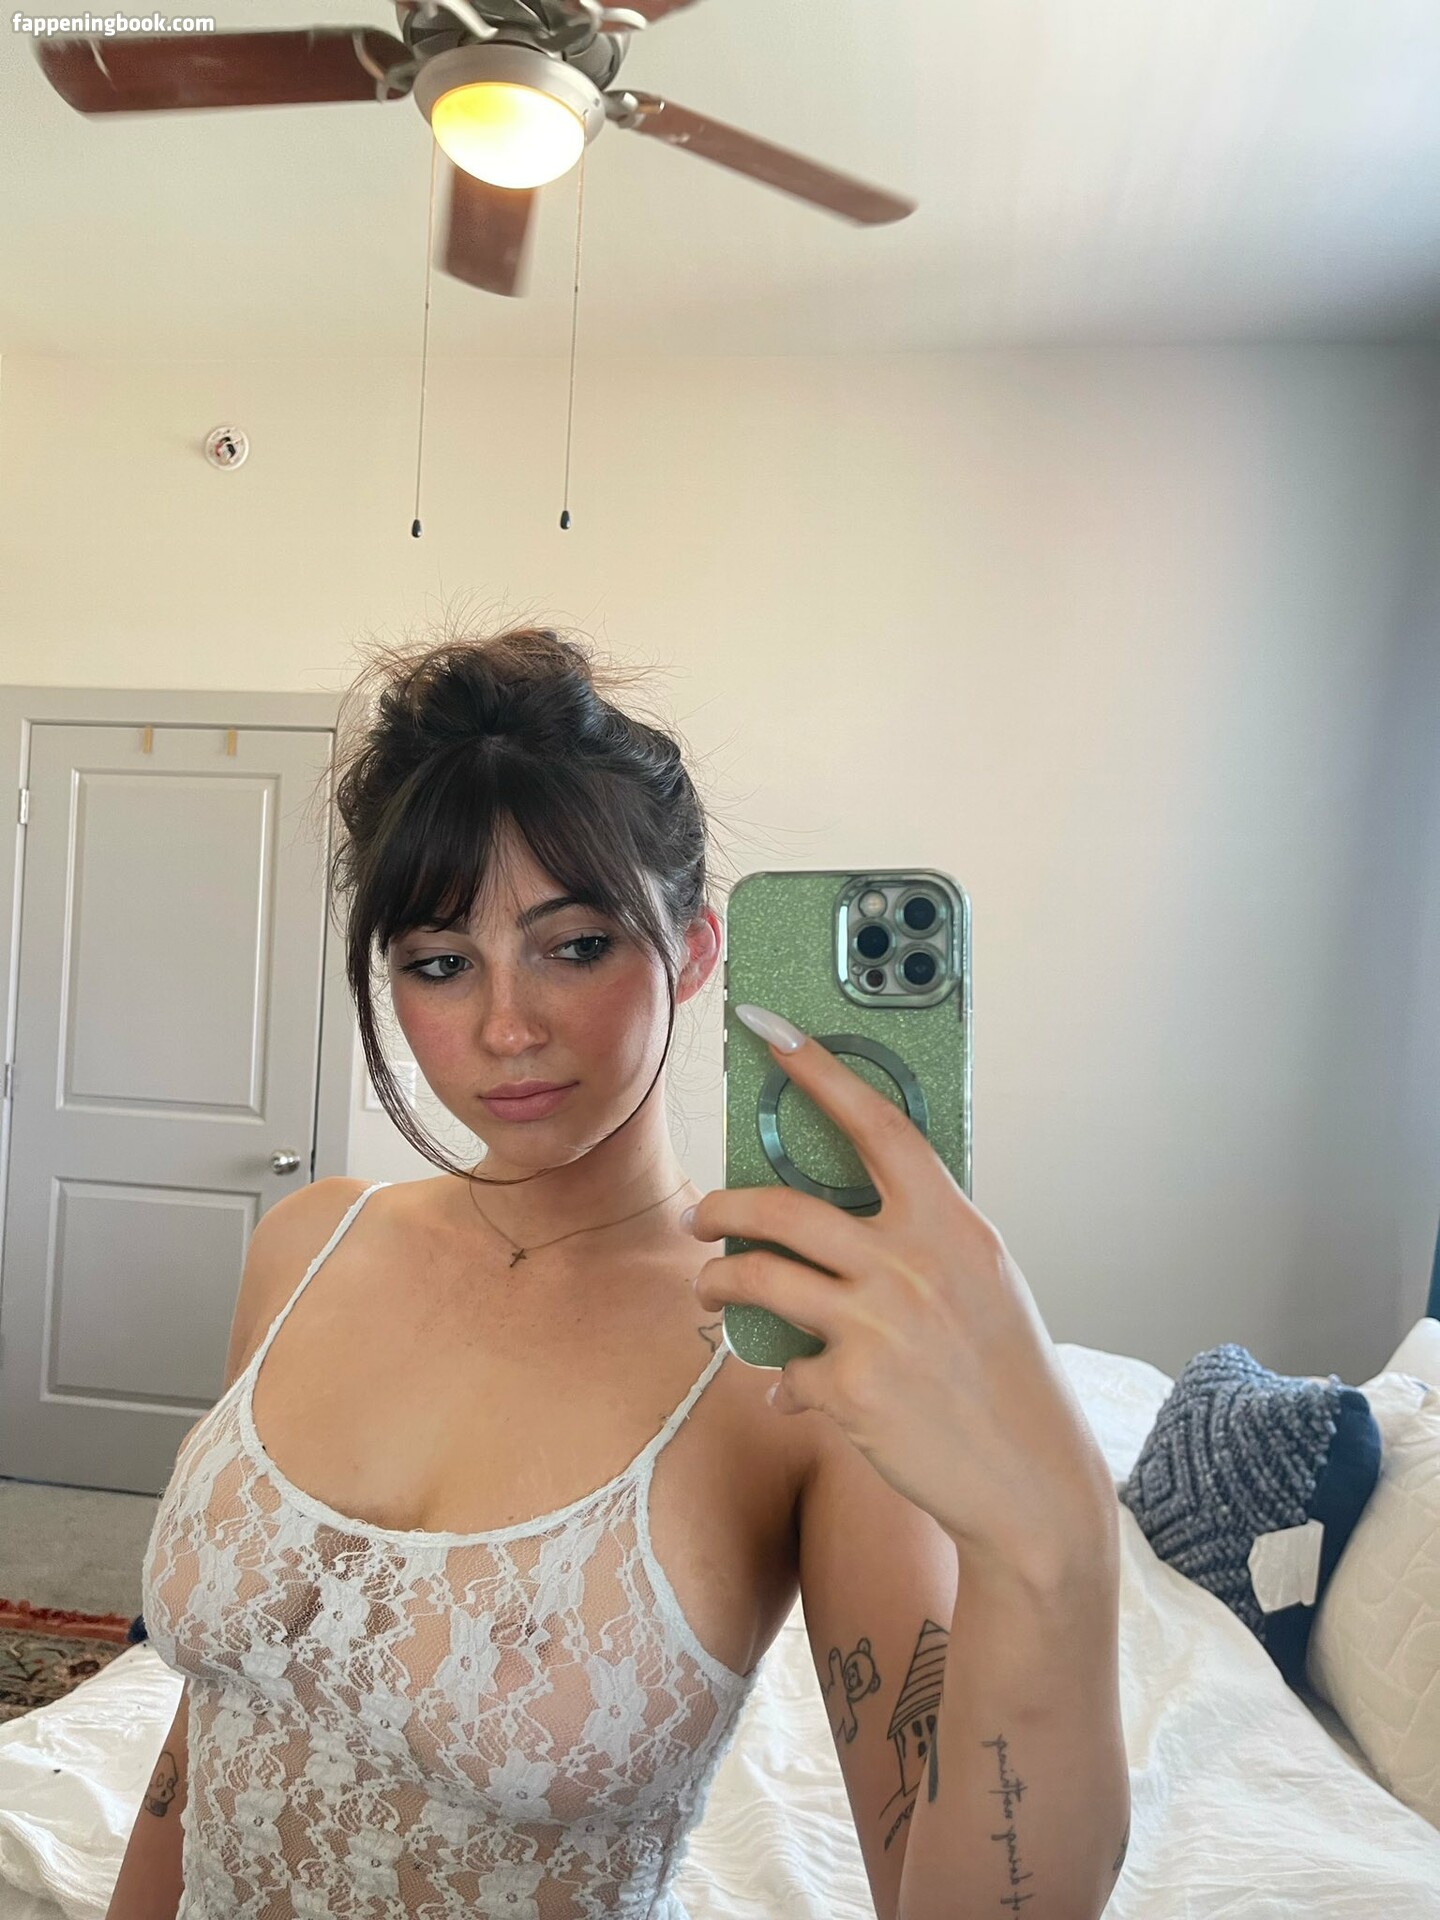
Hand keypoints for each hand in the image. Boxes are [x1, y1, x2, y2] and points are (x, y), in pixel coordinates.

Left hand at [686, 1004, 1113, 1582]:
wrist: (1031, 1482)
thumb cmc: (1006, 1373)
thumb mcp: (984, 1280)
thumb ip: (922, 1236)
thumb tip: (844, 1207)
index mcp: (953, 1224)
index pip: (877, 1124)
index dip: (817, 1070)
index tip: (768, 1027)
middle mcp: (912, 1264)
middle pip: (783, 1207)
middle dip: (724, 1207)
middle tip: (701, 1214)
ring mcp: (878, 1326)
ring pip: (758, 1277)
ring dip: (719, 1281)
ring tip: (710, 1290)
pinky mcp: (849, 1390)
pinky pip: (784, 1367)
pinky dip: (783, 1378)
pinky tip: (794, 1391)